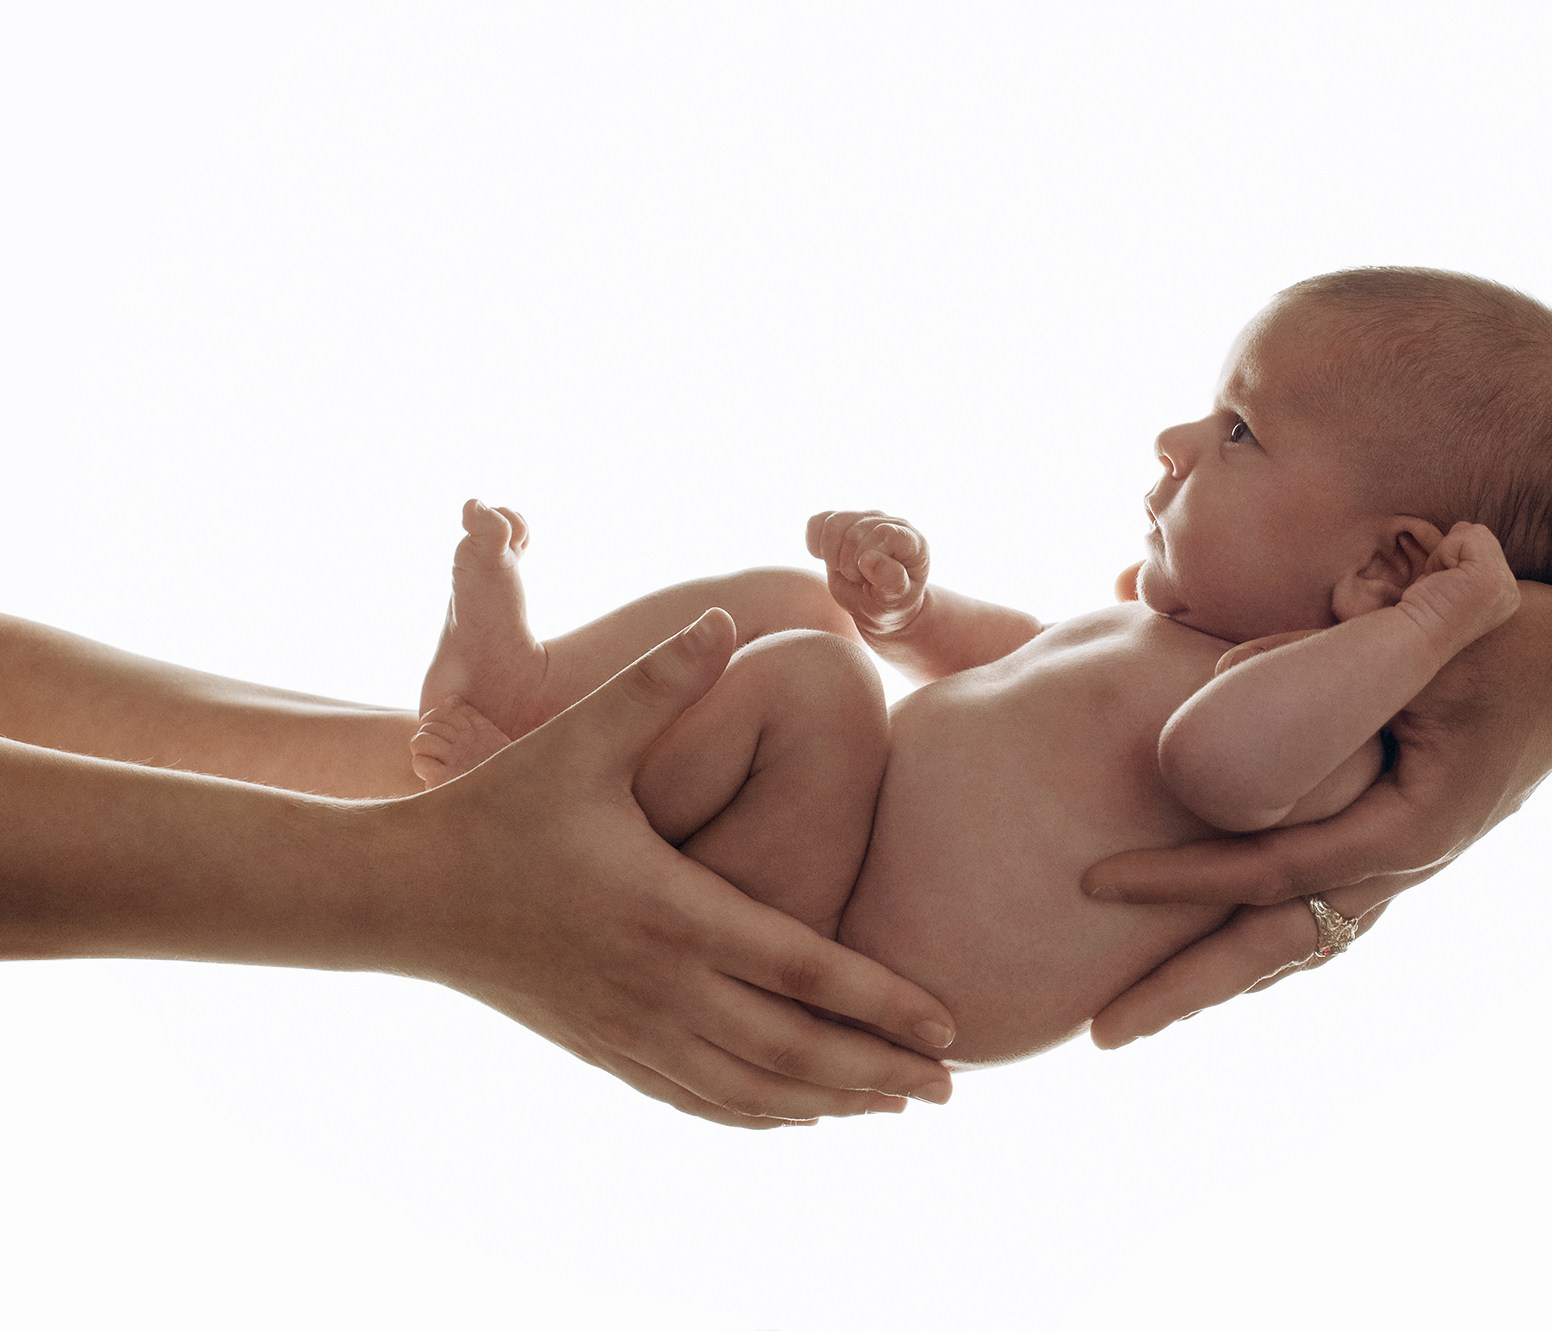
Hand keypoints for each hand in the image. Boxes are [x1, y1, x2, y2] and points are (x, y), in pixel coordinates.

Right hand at [383, 608, 958, 1125]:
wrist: (400, 894)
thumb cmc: (496, 808)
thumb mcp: (577, 739)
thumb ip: (658, 682)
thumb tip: (728, 619)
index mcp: (670, 913)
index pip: (803, 971)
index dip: (882, 1001)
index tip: (952, 1026)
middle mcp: (658, 986)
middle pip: (790, 1050)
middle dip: (877, 1071)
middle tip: (951, 1087)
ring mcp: (628, 1028)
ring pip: (749, 1088)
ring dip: (828, 1100)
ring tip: (895, 1106)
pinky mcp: (602, 1046)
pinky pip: (694, 1098)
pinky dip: (756, 1114)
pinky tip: (798, 1118)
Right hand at [806, 510, 931, 639]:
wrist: (876, 606)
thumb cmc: (891, 605)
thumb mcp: (896, 602)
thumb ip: (890, 582)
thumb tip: (868, 559)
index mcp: (912, 541)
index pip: (884, 534)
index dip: (868, 557)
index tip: (868, 579)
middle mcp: (890, 523)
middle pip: (854, 531)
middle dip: (848, 564)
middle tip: (859, 581)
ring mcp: (864, 520)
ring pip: (833, 524)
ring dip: (831, 555)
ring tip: (845, 572)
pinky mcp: (842, 523)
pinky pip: (817, 523)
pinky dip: (815, 543)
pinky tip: (829, 561)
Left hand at [1082, 578, 1551, 1046]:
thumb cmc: (1512, 641)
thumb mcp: (1429, 634)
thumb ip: (1325, 657)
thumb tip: (1213, 681)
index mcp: (1409, 828)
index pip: (1273, 871)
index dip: (1183, 881)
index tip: (1099, 883)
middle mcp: (1404, 866)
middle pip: (1275, 948)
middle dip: (1185, 990)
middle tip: (1099, 1034)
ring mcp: (1404, 869)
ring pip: (1298, 947)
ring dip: (1219, 982)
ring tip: (1140, 1015)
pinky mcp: (1400, 853)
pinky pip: (1321, 920)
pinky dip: (1265, 951)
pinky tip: (1220, 971)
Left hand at [1397, 522, 1520, 651]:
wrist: (1414, 639)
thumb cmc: (1424, 612)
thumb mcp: (1455, 581)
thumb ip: (1469, 557)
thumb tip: (1465, 526)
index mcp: (1507, 595)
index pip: (1484, 549)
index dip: (1456, 563)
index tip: (1446, 591)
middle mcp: (1511, 591)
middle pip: (1481, 538)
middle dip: (1452, 557)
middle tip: (1441, 588)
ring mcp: (1503, 583)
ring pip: (1474, 534)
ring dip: (1446, 555)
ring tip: (1440, 585)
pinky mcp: (1487, 574)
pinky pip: (1465, 535)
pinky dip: (1443, 553)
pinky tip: (1439, 580)